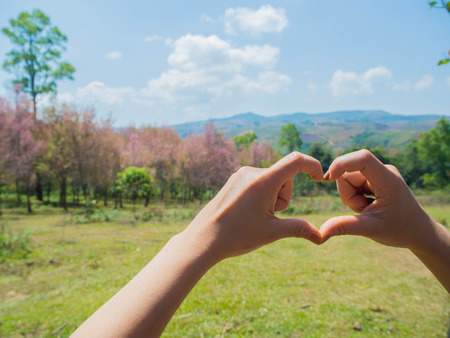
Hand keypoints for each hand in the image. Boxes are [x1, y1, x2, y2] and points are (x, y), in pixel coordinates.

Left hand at [181, 151, 323, 262]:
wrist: (203, 239)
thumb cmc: (236, 236)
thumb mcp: (272, 232)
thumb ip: (299, 228)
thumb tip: (321, 236)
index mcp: (263, 181)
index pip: (296, 161)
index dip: (312, 166)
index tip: (320, 178)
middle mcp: (251, 172)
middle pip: (284, 176)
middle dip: (283, 196)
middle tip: (268, 216)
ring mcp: (241, 175)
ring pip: (271, 180)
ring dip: (272, 197)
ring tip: (254, 216)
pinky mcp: (234, 180)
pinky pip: (258, 182)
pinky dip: (261, 195)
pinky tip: (247, 212)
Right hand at [319, 149, 441, 250]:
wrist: (419, 233)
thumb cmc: (400, 230)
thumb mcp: (370, 229)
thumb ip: (344, 226)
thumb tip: (321, 232)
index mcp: (388, 180)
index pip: (363, 158)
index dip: (341, 164)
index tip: (327, 178)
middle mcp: (384, 171)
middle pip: (348, 173)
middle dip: (347, 194)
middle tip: (362, 210)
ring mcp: (380, 174)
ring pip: (347, 179)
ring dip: (351, 197)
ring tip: (367, 210)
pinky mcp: (375, 178)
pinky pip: (353, 183)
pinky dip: (355, 196)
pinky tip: (368, 206)